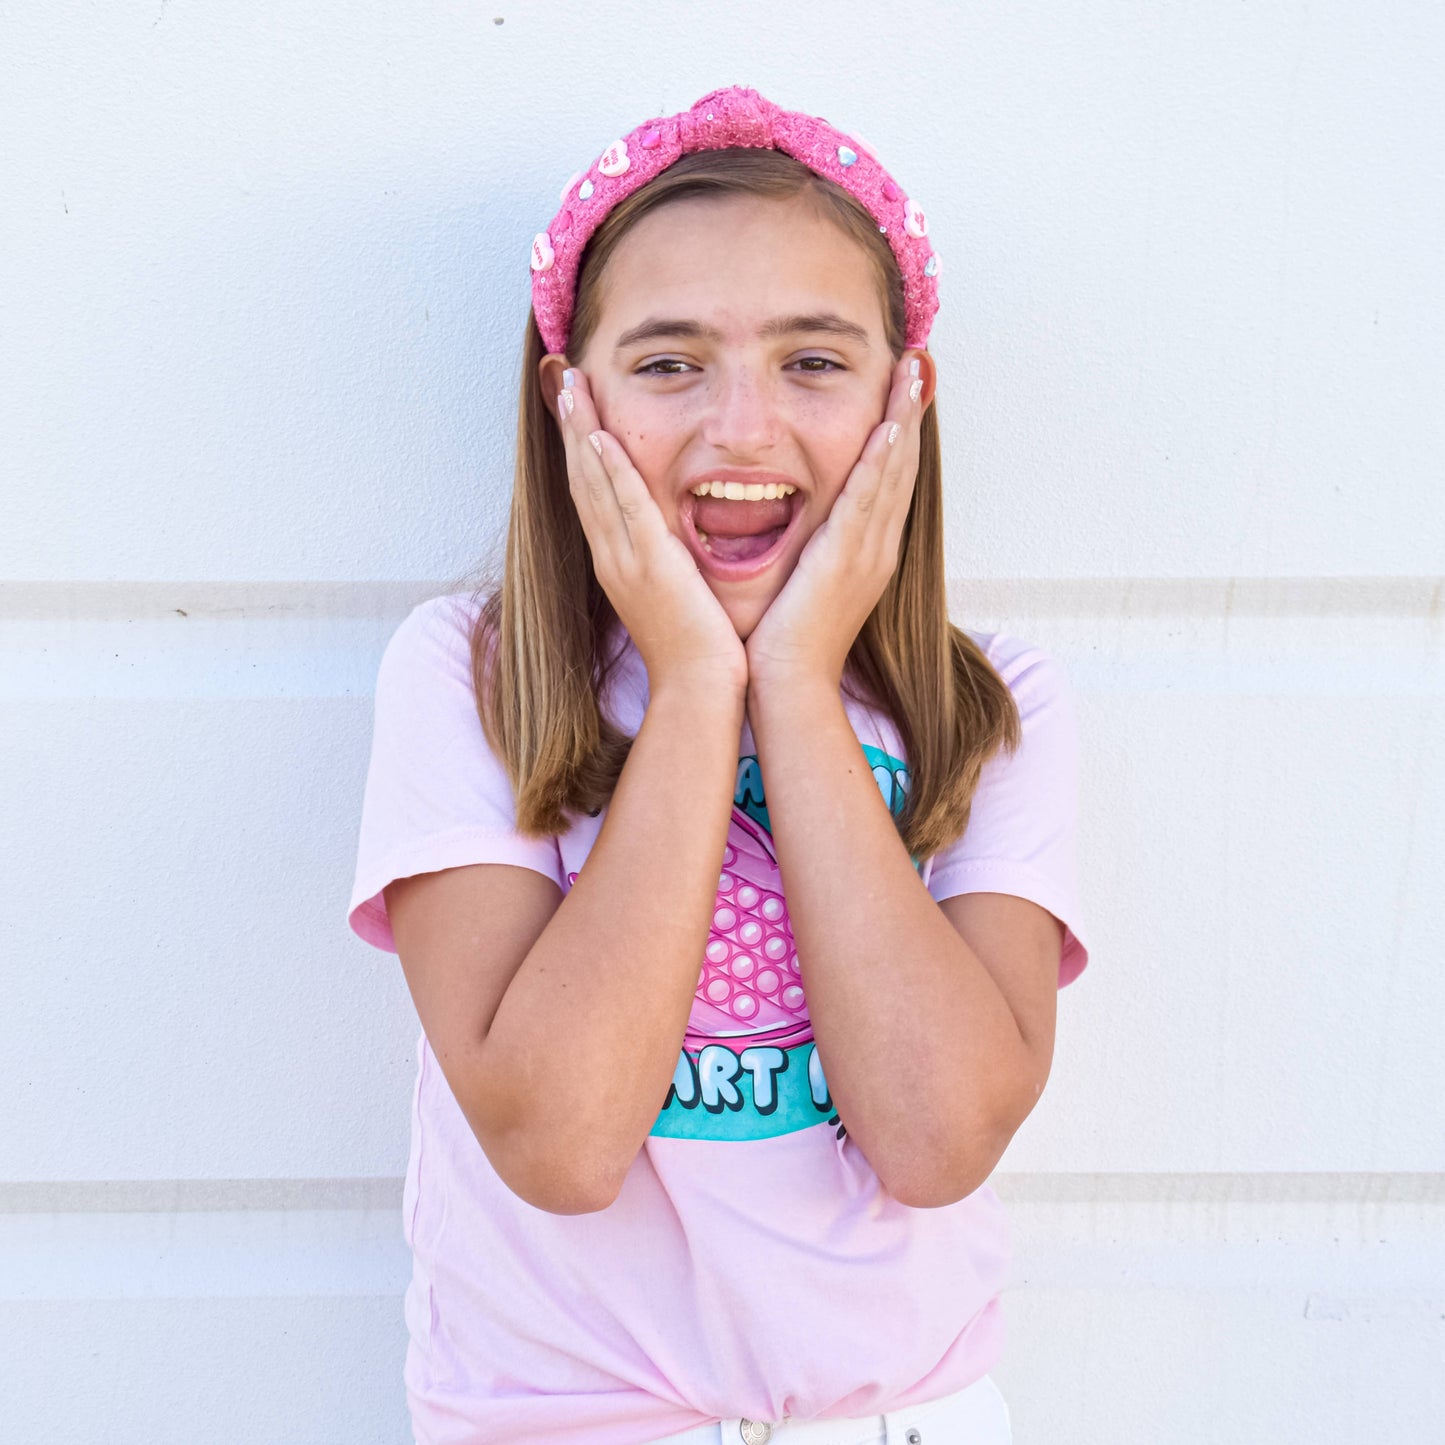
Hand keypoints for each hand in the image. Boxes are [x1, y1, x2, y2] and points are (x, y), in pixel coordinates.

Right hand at [556, 368, 747, 698]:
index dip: (580, 444)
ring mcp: (624, 560)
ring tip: (570, 384)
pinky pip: (625, 508)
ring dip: (579, 431)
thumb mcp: (679, 591)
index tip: (575, 403)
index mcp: (618, 560)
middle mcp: (611, 555)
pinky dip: (610, 471)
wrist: (699, 688)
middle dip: (570, 424)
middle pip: (580, 477)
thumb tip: (677, 534)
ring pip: (593, 483)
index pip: (592, 490)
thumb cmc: (699, 647)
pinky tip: (600, 436)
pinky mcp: (650, 566)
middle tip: (562, 375)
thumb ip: (672, 557)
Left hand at [744, 351, 926, 693]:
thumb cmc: (784, 640)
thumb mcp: (803, 581)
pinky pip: (868, 500)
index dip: (899, 432)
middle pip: (902, 466)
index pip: (888, 478)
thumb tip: (795, 520)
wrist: (788, 685)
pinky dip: (880, 461)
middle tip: (920, 363)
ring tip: (912, 373)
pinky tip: (887, 426)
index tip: (902, 389)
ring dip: (904, 420)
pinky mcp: (847, 560)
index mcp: (867, 551)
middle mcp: (877, 547)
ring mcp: (867, 553)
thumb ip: (807, 546)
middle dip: (911, 412)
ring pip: (893, 474)